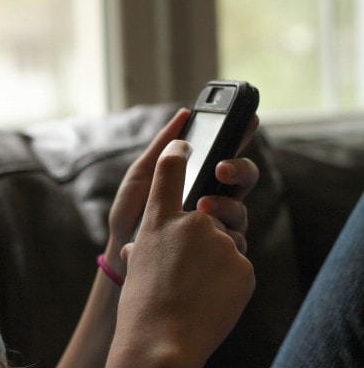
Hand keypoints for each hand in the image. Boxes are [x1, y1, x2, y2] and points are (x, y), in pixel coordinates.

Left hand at [105, 110, 258, 274]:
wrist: (121, 253)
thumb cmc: (131, 212)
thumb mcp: (141, 175)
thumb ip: (161, 147)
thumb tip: (184, 114)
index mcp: (199, 177)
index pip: (227, 152)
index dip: (241, 134)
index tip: (246, 121)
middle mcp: (214, 199)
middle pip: (244, 179)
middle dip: (238, 169)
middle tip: (220, 169)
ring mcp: (218, 226)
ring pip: (240, 210)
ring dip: (226, 204)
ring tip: (202, 205)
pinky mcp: (217, 251)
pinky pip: (235, 241)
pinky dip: (226, 235)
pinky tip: (210, 233)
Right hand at [106, 140, 255, 367]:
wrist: (161, 341)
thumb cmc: (142, 304)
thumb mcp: (136, 265)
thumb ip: (144, 246)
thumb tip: (131, 248)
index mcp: (158, 220)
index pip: (167, 169)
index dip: (176, 150)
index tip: (184, 142)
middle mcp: (190, 222)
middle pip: (211, 206)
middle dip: (216, 209)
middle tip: (207, 220)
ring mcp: (220, 241)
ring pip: (227, 239)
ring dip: (216, 257)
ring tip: (196, 283)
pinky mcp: (242, 265)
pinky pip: (238, 264)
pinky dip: (226, 279)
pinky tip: (209, 297)